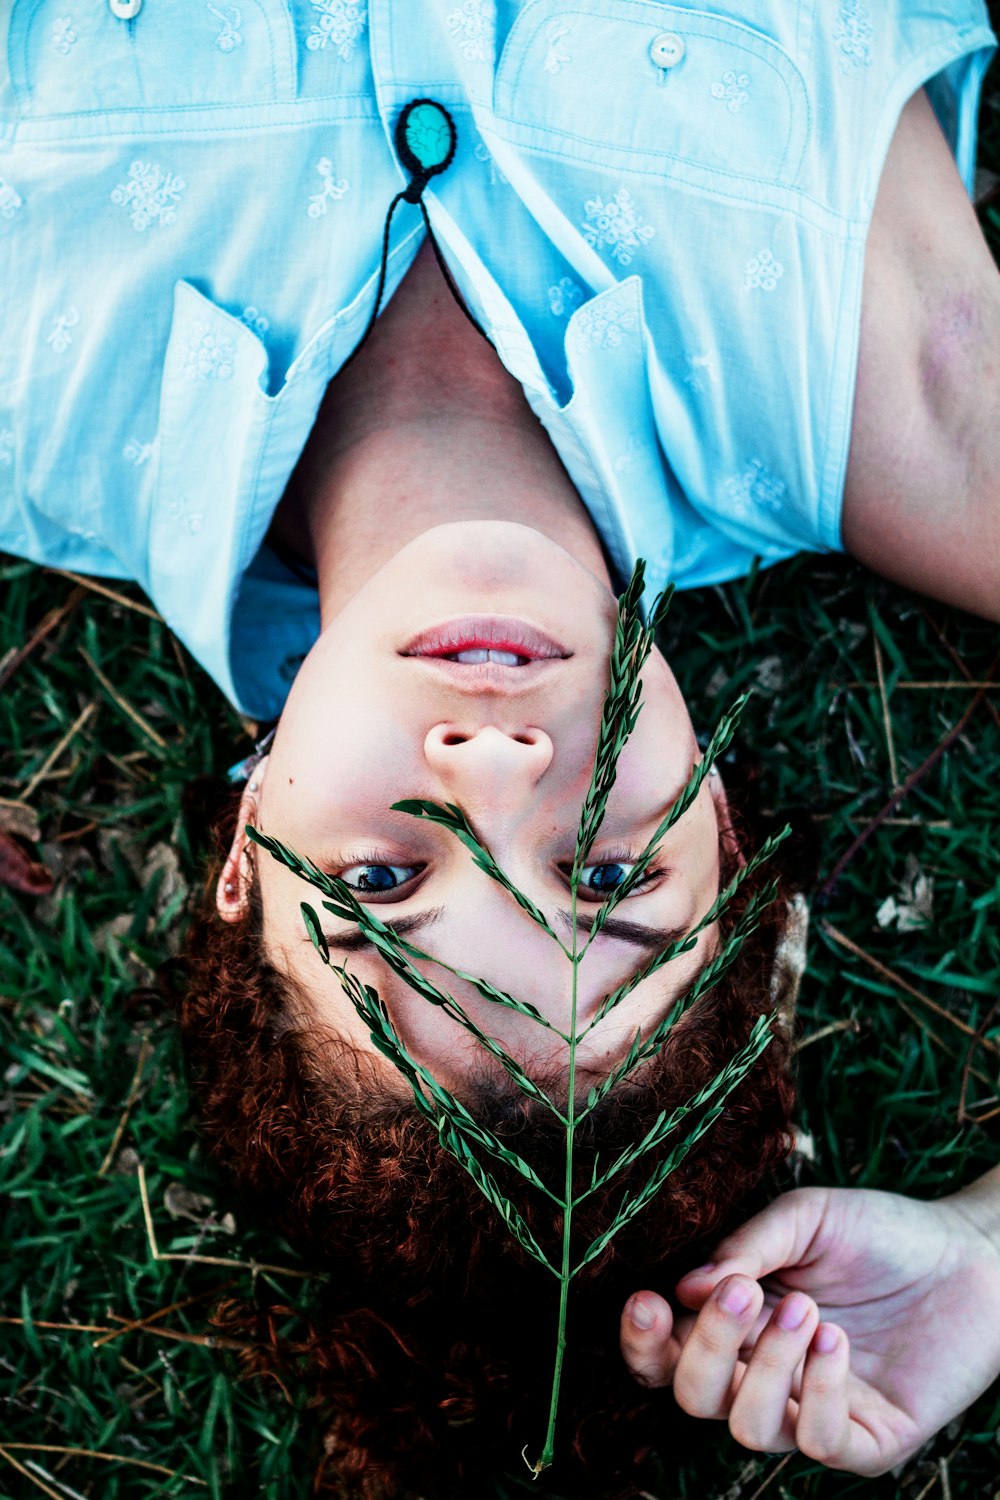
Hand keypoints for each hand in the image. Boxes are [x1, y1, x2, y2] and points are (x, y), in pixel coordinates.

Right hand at [619, 1180, 999, 1474]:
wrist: (970, 1255)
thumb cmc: (881, 1232)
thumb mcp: (806, 1218)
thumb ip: (747, 1248)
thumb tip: (685, 1288)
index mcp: (738, 1325)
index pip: (667, 1356)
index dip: (644, 1343)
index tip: (647, 1301)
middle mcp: (766, 1376)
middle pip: (695, 1397)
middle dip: (705, 1349)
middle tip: (743, 1294)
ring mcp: (815, 1412)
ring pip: (749, 1428)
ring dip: (766, 1368)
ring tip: (809, 1310)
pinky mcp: (869, 1441)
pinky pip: (820, 1442)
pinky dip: (818, 1391)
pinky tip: (837, 1340)